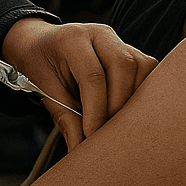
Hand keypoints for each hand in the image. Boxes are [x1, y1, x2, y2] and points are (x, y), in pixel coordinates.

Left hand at [2, 17, 157, 149]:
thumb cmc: (40, 64)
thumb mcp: (44, 90)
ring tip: (117, 122)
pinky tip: (127, 111)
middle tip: (107, 131)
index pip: (93, 75)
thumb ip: (65, 118)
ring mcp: (117, 40)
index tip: (92, 136)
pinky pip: (146, 69)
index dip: (96, 110)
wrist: (39, 43)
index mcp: (72, 39)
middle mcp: (99, 34)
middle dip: (118, 104)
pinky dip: (140, 92)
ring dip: (133, 99)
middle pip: (123, 66)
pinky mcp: (129, 50)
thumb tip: (80, 151)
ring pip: (141, 66)